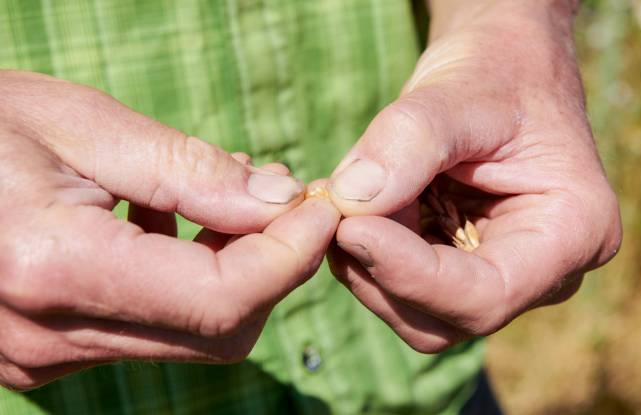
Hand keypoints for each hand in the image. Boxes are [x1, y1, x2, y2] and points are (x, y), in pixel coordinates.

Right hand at [0, 70, 339, 389]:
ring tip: (225, 200)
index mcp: (53, 270)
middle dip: (270, 266)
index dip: (290, 256)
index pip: (223, 300)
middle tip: (282, 199)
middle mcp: (46, 337)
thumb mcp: (80, 123)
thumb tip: (282, 200)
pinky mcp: (44, 352)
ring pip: (189, 336)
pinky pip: (149, 331)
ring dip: (231, 273)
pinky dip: (186, 284)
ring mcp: (41, 356)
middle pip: (218, 331)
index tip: (321, 208)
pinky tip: (172, 225)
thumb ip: (188, 171)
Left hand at [326, 0, 620, 351]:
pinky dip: (370, 255)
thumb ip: (407, 142)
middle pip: (448, 317)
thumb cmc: (497, 69)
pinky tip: (354, 209)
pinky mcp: (464, 269)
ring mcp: (504, 274)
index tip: (350, 227)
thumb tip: (348, 201)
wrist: (502, 64)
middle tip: (335, 209)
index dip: (411, 274)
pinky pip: (407, 287)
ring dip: (368, 264)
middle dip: (381, 270)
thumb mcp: (458, 93)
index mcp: (575, 232)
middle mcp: (546, 272)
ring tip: (345, 200)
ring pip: (419, 313)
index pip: (488, 293)